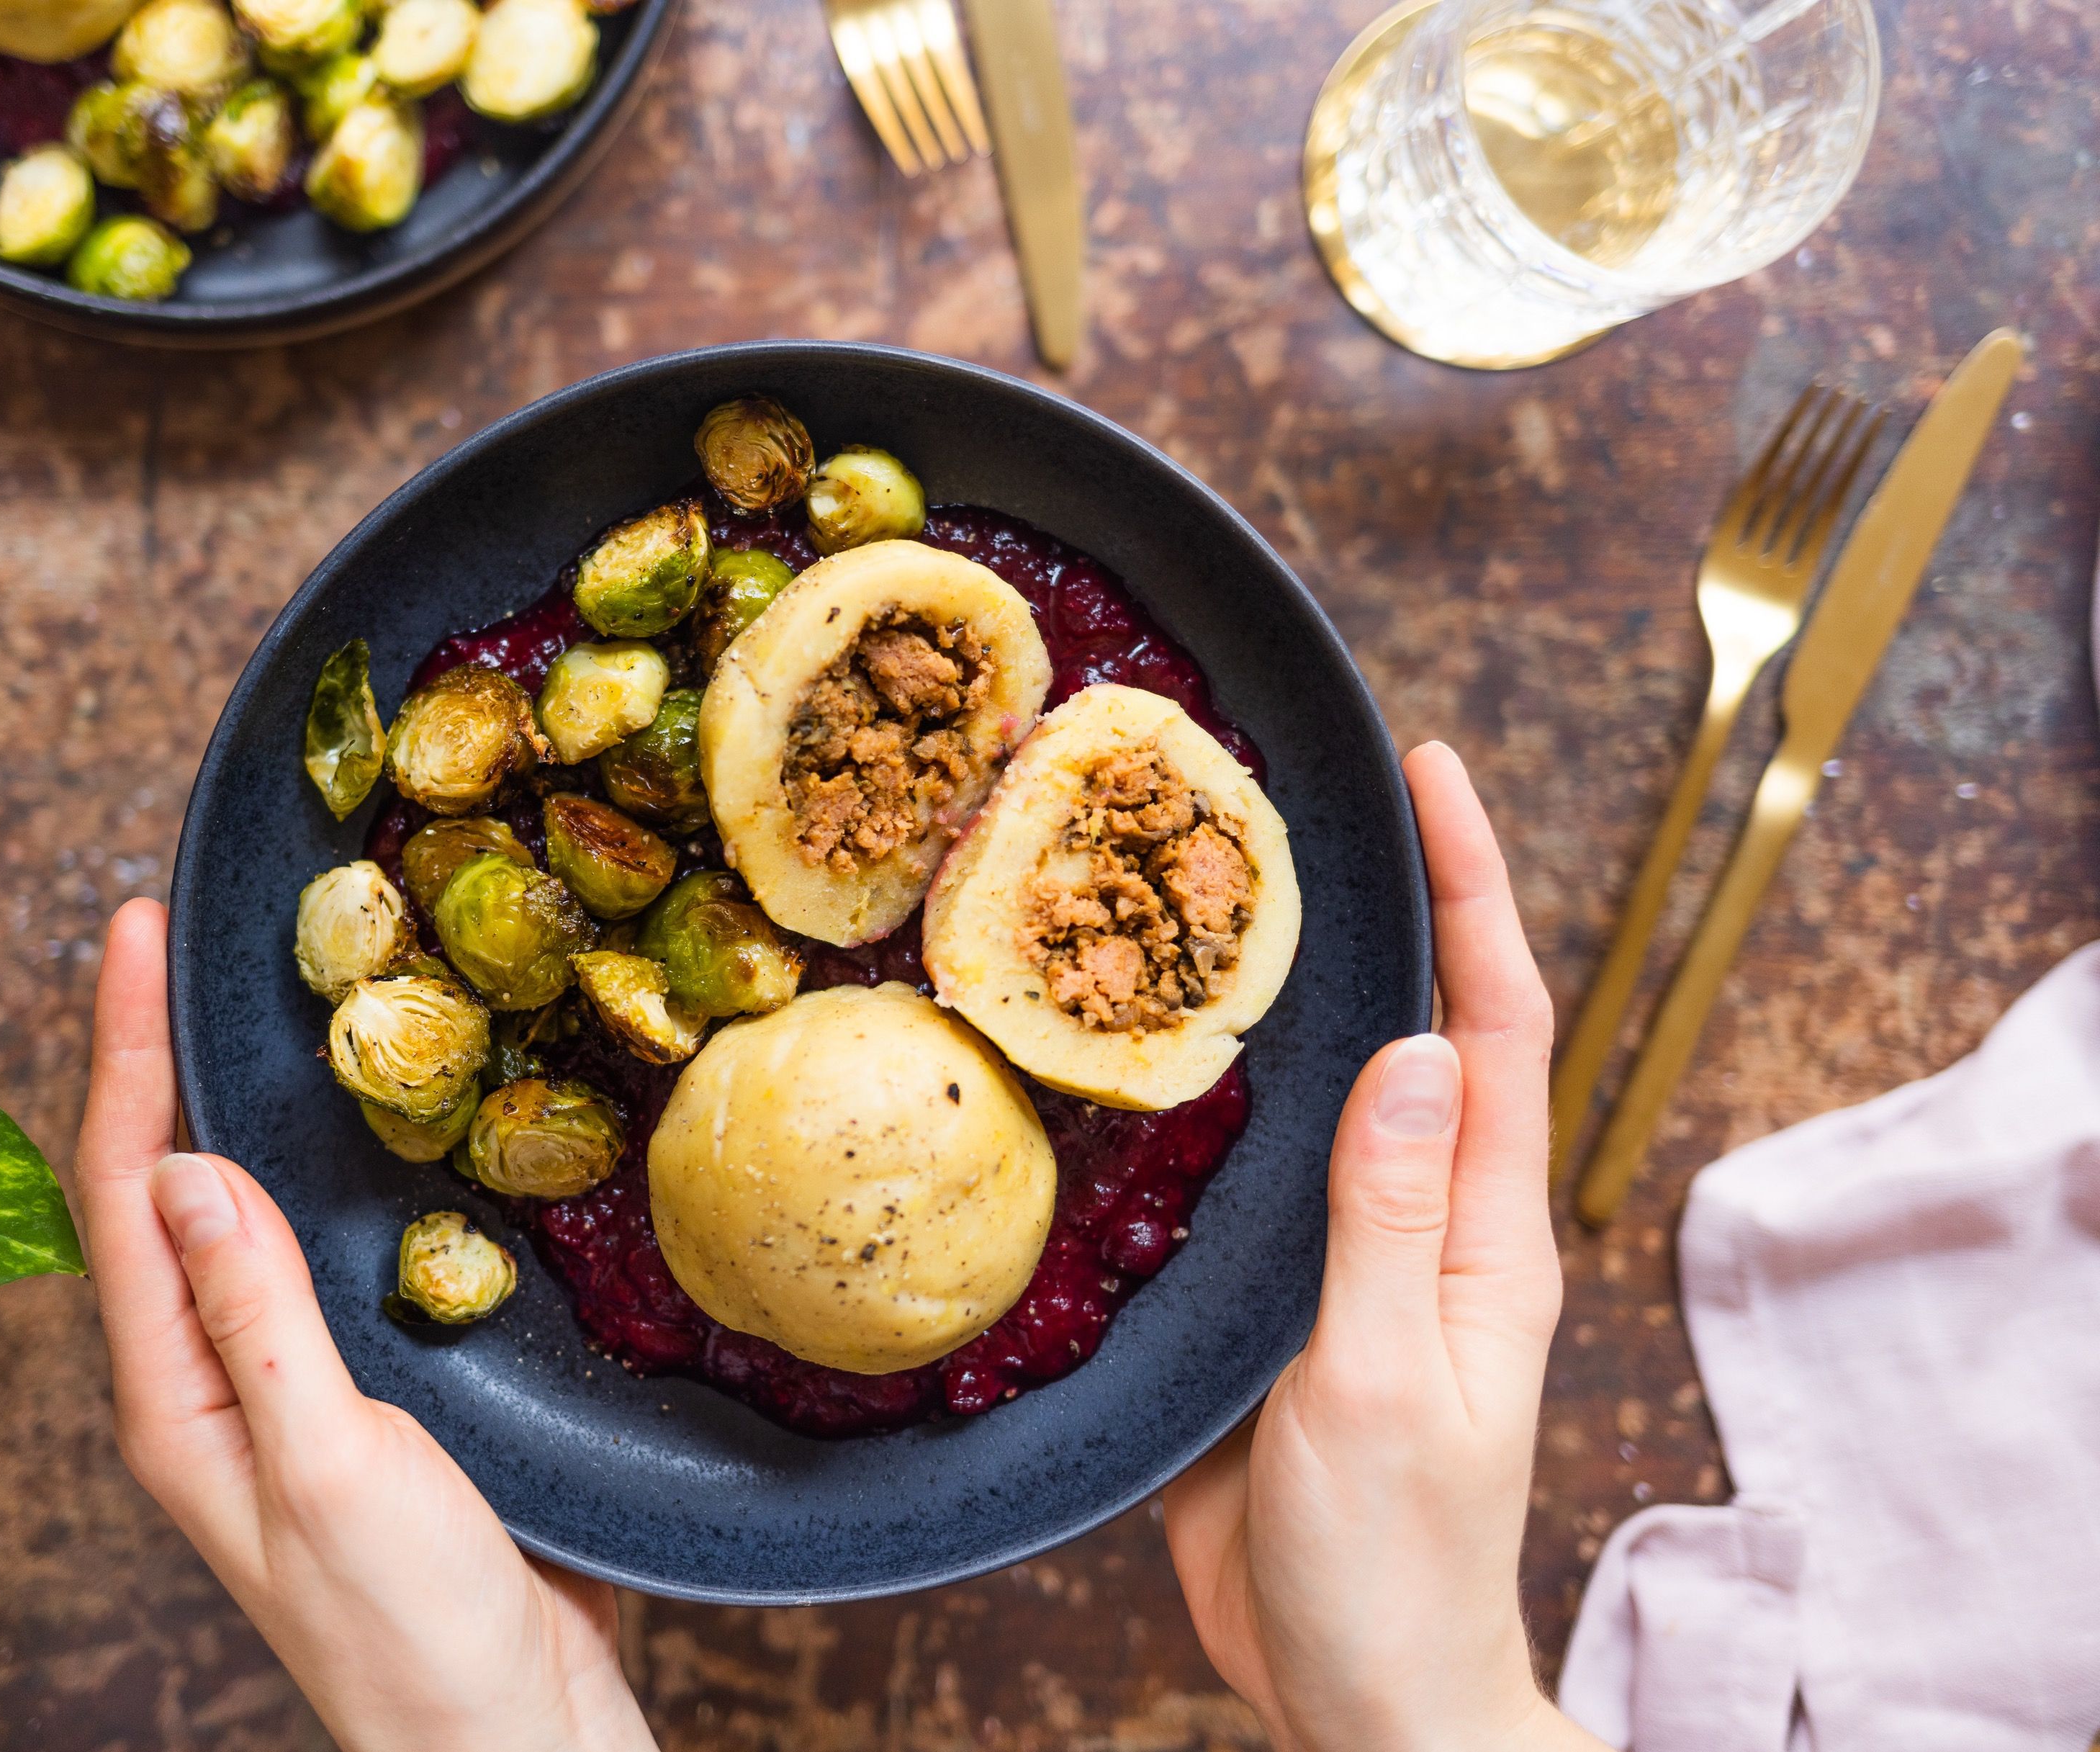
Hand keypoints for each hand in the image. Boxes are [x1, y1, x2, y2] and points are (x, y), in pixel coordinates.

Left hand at [65, 899, 655, 1751]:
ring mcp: (281, 1391)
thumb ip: (255, 1318)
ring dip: (227, 1103)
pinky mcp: (360, 1396)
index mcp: (172, 1401)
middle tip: (168, 934)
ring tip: (233, 999)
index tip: (130, 930)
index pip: (120, 1192)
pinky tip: (352, 1131)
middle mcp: (208, 1384)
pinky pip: (307, 1258)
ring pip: (232, 1218)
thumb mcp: (331, 1464)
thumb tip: (186, 1167)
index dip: (117, 1050)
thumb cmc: (412, 1630)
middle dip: (148, 1055)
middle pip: (155, 1191)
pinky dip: (311, 1170)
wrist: (505, 1738)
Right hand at [1162, 744, 1604, 1751]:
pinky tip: (1144, 1061)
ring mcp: (1351, 1265)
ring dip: (1292, 995)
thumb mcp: (1386, 1382)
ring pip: (1325, 1098)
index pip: (1495, 1027)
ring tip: (1208, 896)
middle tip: (1306, 800)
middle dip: (1390, 907)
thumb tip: (1408, 1051)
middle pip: (1421, 1035)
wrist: (1350, 1691)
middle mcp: (1426, 1227)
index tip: (1434, 780)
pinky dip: (1212, 1101)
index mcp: (1484, 1236)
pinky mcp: (1274, 1308)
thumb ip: (1388, 1220)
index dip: (1475, 892)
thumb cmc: (1390, 1561)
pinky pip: (1250, 1180)